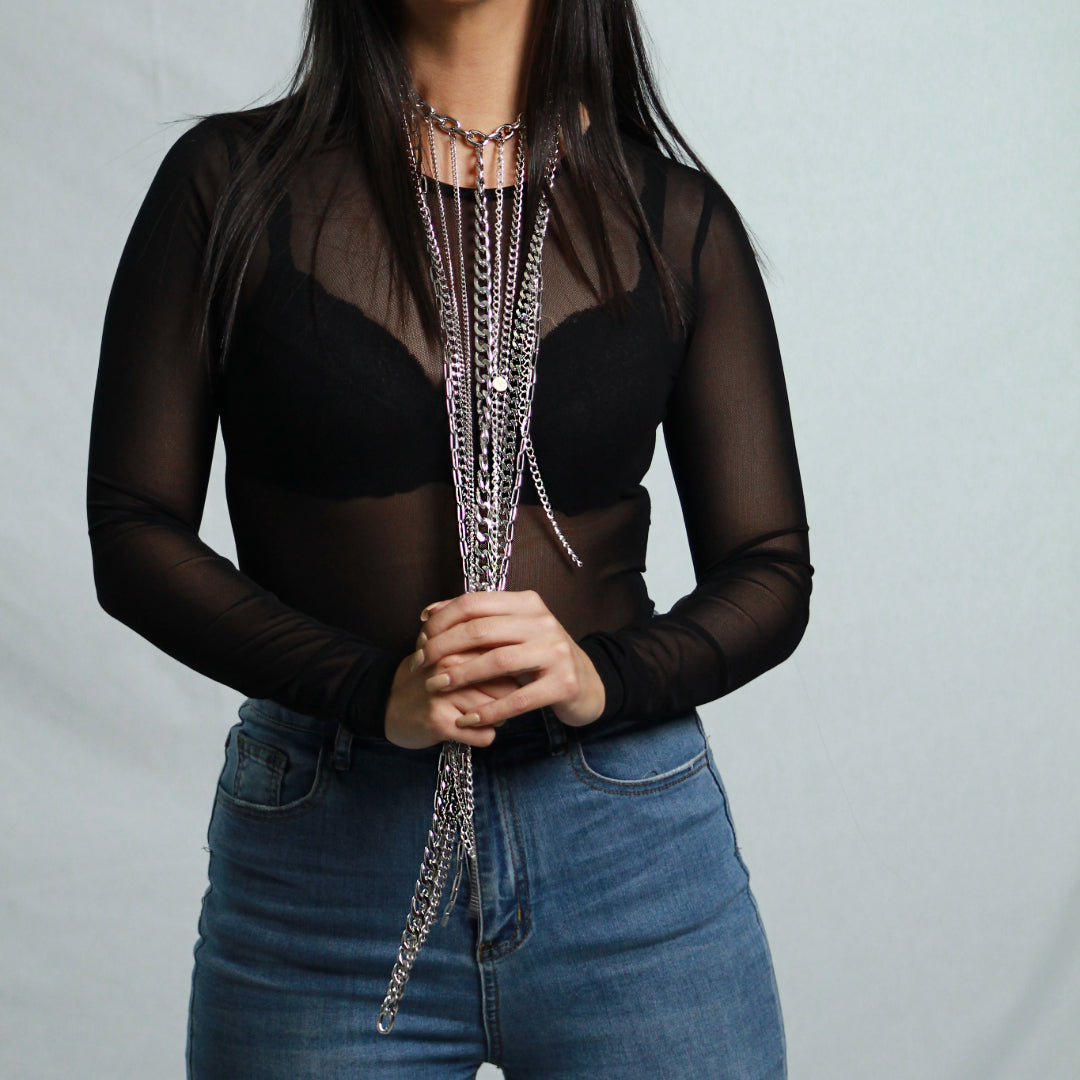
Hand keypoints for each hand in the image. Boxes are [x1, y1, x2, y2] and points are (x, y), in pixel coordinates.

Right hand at [383, 645, 520, 750]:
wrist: (388, 704)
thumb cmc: (430, 677)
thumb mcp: (454, 650)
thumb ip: (485, 645)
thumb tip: (524, 649)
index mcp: (459, 644)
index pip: (509, 661)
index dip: (510, 676)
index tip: (496, 682)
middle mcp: (452, 664)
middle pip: (508, 689)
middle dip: (504, 700)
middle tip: (482, 701)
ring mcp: (445, 693)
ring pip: (499, 713)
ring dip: (492, 719)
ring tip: (470, 714)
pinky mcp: (440, 721)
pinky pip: (485, 736)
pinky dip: (481, 737)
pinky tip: (464, 729)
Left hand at [409, 589, 605, 734]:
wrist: (589, 683)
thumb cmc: (540, 656)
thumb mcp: (514, 630)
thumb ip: (478, 619)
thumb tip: (429, 612)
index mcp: (528, 603)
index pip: (474, 602)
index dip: (441, 619)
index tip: (420, 637)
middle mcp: (544, 622)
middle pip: (480, 630)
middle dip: (443, 648)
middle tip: (421, 665)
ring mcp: (556, 653)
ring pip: (497, 661)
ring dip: (460, 675)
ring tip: (436, 687)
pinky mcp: (564, 684)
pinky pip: (518, 699)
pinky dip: (489, 710)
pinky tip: (467, 718)